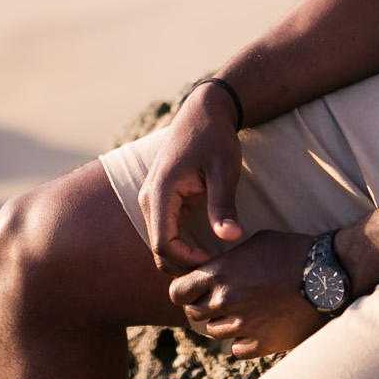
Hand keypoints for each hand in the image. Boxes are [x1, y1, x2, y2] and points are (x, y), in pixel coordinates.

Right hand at [138, 83, 245, 271]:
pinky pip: (166, 232)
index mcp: (161, 192)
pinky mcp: (162, 199)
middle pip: (158, 249)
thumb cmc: (214, 137)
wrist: (203, 111)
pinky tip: (207, 248)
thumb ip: (223, 204)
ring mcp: (152, 199)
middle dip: (184, 265)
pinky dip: (182, 246)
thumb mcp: (224, 169)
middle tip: (217, 267)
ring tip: (214, 260)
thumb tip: (230, 238)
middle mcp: (149, 198)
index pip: (163, 244)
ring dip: (183, 257)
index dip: (187, 261)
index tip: (216, 260)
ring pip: (161, 243)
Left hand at [168, 230, 322, 357]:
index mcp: (219, 273)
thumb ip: (228, 261)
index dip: (184, 291)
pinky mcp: (261, 344)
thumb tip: (215, 269)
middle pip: (193, 314)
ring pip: (214, 332)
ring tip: (244, 311)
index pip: (177, 292)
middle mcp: (225, 301)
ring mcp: (242, 325)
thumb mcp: (254, 243)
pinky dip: (243, 340)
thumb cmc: (293, 251)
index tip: (195, 289)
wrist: (327, 276)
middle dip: (202, 307)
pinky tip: (256, 326)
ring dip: (223, 323)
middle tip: (221, 300)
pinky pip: (237, 349)